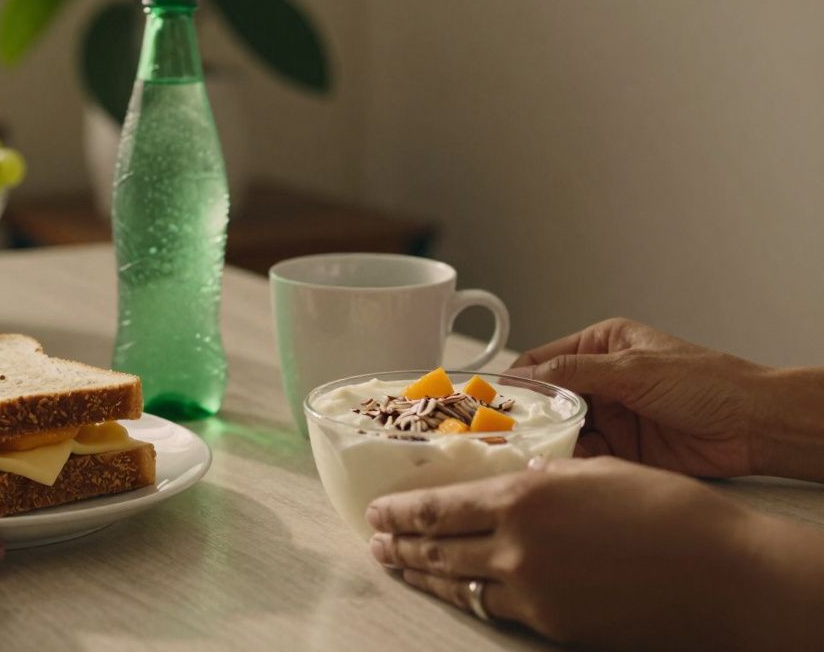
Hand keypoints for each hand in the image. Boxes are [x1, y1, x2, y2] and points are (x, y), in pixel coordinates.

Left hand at [365, 457, 761, 649]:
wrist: (722, 576)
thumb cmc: (668, 511)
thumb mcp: (596, 472)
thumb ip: (544, 476)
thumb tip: (517, 478)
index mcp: (522, 499)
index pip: (438, 509)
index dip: (400, 512)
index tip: (376, 511)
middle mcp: (516, 549)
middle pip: (438, 551)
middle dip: (400, 546)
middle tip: (377, 541)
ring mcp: (532, 593)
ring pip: (458, 586)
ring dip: (425, 576)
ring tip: (402, 567)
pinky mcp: (553, 625)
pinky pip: (497, 609)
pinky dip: (470, 597)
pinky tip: (461, 591)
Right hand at [506, 317, 769, 476]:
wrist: (755, 426)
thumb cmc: (708, 382)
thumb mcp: (634, 369)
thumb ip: (576, 372)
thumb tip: (527, 376)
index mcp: (601, 347)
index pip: (543, 361)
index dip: (516, 382)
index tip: (491, 401)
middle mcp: (602, 380)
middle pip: (547, 400)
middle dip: (526, 417)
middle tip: (500, 434)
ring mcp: (610, 416)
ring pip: (561, 431)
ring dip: (547, 442)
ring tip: (523, 454)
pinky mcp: (621, 450)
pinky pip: (583, 457)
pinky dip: (570, 463)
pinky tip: (559, 468)